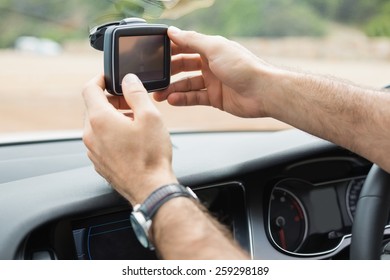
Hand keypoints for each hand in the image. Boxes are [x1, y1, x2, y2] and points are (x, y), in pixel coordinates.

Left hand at [82, 74, 176, 204]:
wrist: (150, 189)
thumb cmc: (151, 156)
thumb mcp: (150, 116)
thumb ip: (136, 93)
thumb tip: (129, 80)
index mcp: (100, 119)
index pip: (89, 89)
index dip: (100, 79)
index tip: (110, 79)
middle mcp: (91, 135)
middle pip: (94, 107)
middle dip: (111, 100)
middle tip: (131, 103)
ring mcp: (93, 151)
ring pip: (98, 125)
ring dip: (113, 117)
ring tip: (135, 122)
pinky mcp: (99, 163)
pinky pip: (101, 141)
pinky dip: (112, 134)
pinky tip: (131, 140)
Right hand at [154, 27, 280, 117]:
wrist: (262, 92)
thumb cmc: (243, 67)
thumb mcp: (215, 48)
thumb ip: (192, 40)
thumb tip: (172, 30)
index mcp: (211, 48)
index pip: (186, 45)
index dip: (171, 49)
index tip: (154, 53)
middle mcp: (211, 64)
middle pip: (184, 66)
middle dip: (168, 72)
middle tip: (154, 77)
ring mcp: (212, 81)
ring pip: (187, 84)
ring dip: (172, 88)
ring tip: (159, 94)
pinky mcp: (215, 98)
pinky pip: (194, 98)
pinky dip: (183, 99)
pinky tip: (172, 100)